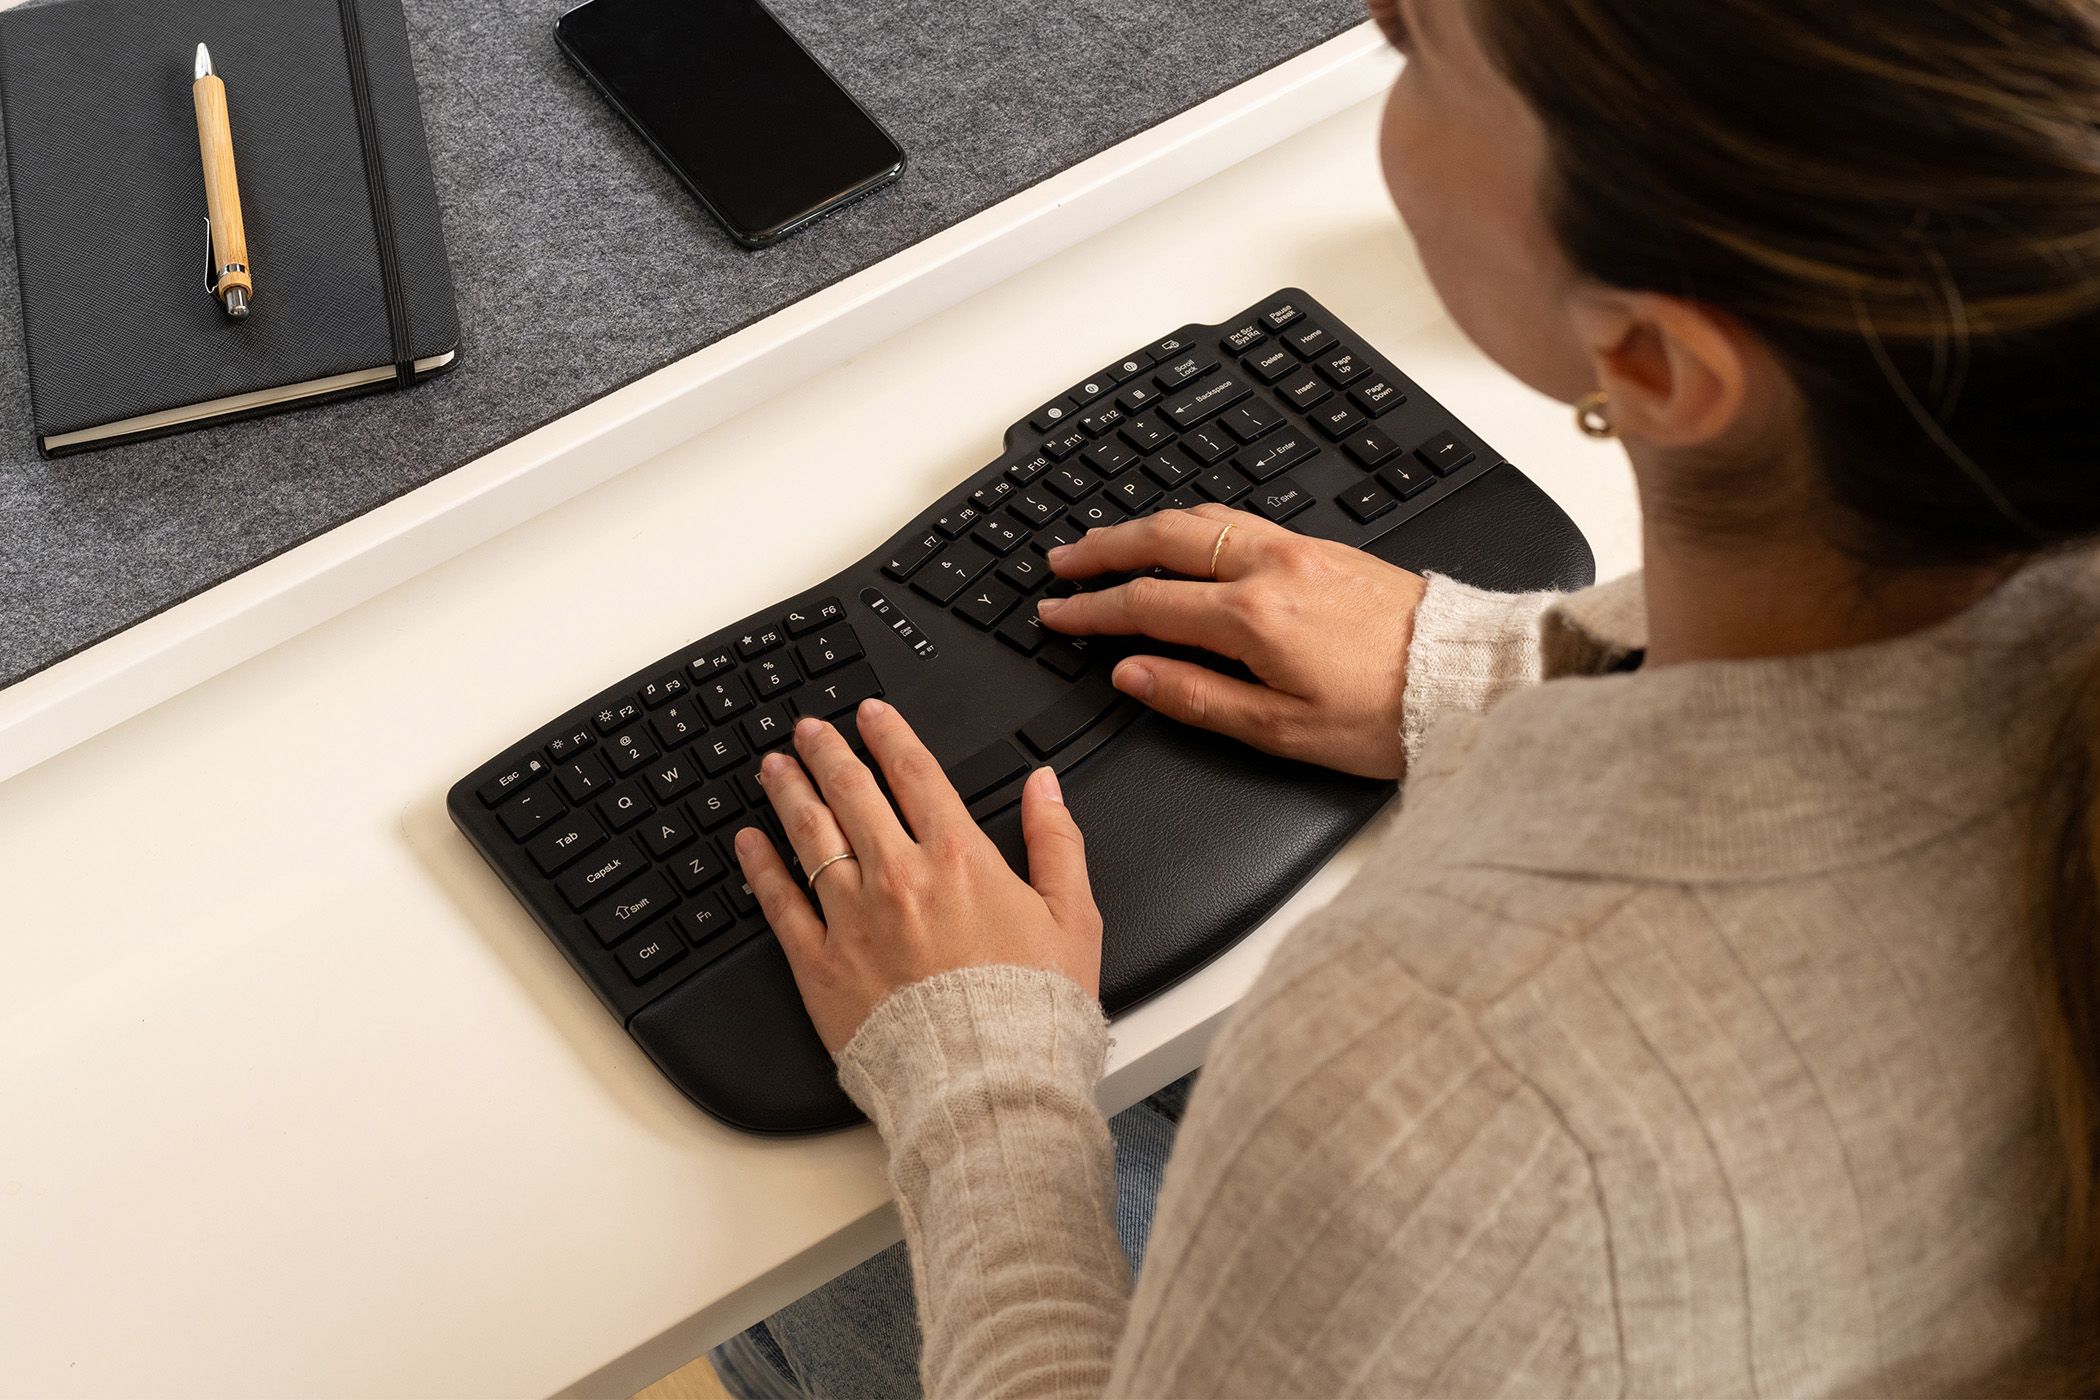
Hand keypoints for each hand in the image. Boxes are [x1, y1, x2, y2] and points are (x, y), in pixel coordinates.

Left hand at [732, 699, 1102, 1054]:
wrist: (988, 1082)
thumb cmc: (1033, 1010)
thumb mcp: (1074, 918)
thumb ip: (1057, 843)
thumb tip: (1044, 788)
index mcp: (960, 860)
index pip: (916, 775)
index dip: (890, 736)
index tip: (871, 715)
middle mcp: (899, 878)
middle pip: (852, 794)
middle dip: (827, 752)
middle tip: (809, 730)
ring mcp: (853, 919)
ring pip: (810, 836)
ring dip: (790, 793)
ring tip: (774, 768)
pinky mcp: (821, 966)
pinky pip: (780, 904)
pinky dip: (761, 866)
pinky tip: (749, 842)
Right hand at [1038, 504, 1426, 778]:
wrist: (1467, 679)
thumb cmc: (1387, 714)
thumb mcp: (1281, 730)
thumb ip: (1196, 697)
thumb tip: (1132, 674)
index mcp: (1252, 616)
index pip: (1146, 604)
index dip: (1092, 611)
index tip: (1056, 614)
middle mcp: (1271, 567)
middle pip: (1163, 541)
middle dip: (1103, 548)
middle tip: (1061, 562)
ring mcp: (1300, 549)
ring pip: (1201, 518)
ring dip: (1145, 526)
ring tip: (1109, 541)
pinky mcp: (1324, 547)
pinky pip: (1239, 518)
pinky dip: (1193, 521)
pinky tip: (1186, 533)